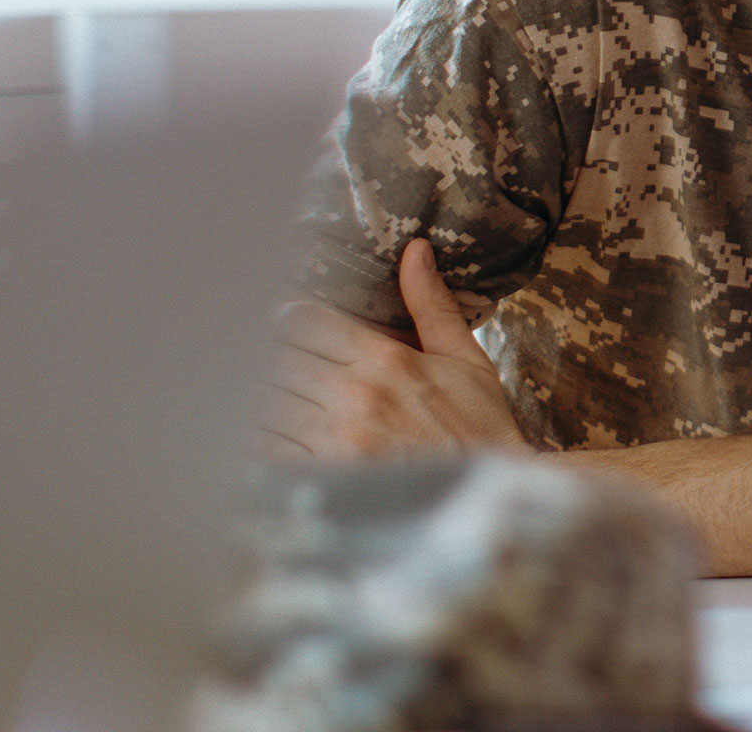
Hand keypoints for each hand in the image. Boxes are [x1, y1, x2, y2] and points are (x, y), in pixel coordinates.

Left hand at [265, 239, 524, 461]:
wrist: (494, 501)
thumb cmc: (482, 430)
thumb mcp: (466, 360)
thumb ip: (431, 305)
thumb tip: (414, 249)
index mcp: (385, 358)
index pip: (303, 319)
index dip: (284, 317)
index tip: (282, 325)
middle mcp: (355, 395)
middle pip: (276, 358)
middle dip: (267, 357)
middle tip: (263, 361)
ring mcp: (337, 440)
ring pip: (265, 402)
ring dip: (258, 399)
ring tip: (263, 400)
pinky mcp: (325, 480)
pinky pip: (267, 451)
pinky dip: (258, 442)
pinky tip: (266, 439)